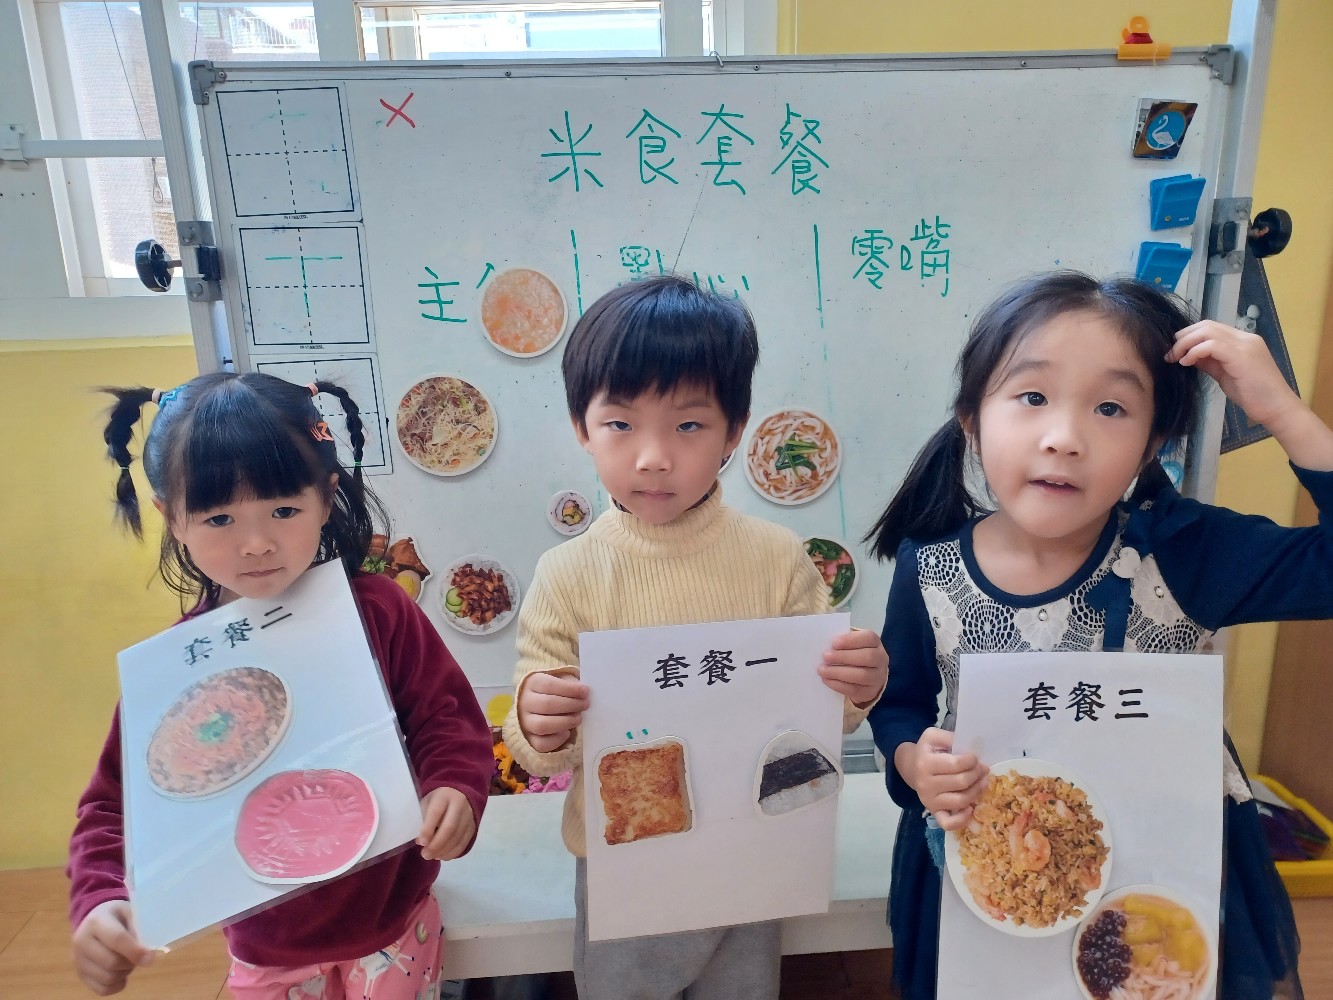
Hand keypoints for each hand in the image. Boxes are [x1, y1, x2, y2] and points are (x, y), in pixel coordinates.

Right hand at [71, 900, 154, 995]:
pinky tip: (121, 973)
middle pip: (111, 962)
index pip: (116, 939)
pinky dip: (117, 985)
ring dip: (125, 973)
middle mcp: (82, 941)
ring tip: (128, 961)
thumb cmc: (118, 916)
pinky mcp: (80, 974)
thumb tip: (146, 952)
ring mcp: (78, 960)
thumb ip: (138, 929)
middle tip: (139, 956)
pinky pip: (102, 989)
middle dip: (131, 962)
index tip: (151, 958)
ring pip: (107, 978)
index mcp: (96, 921)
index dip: (135, 951)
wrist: (95, 919)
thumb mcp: (130, 912)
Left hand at [417, 786, 476, 860]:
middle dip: (437, 844)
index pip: (436, 812)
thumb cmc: (437, 800)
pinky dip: (452, 853)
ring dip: (443, 851)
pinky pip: (464, 843)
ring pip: (458, 837)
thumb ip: (422, 820)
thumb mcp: (427, 803)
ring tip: (431, 856)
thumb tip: (421, 842)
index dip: (428, 829)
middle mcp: (460, 804)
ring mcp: (469, 816)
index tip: (421, 842)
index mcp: (444, 796)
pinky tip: (442, 856)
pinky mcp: (473, 827)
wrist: (459, 794)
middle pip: (450, 827)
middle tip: (425, 854)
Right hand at [516, 670, 589, 752]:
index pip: (548, 685)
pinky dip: (557, 740)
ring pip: (542, 725)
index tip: (585, 692)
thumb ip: (570, 684)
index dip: (569, 689)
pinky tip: (567, 733)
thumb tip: (583, 693)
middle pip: (546, 704)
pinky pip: (541, 744)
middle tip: (585, 705)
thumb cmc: (554, 691)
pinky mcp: (529, 739)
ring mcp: (525, 722)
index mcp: (531, 683)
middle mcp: (524, 702)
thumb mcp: (560, 680)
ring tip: (578, 718)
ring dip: (565, 722)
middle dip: (571, 705)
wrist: (538, 705)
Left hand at [818, 628, 888, 706]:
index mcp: (875, 642)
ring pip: (862, 675)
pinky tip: (826, 680)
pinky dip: (838, 685)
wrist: (867, 676)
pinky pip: (855, 690)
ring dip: (839, 672)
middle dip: (844, 657)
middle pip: (867, 657)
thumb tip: (825, 646)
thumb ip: (842, 643)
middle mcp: (881, 659)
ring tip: (822, 670)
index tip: (834, 642)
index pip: (868, 638)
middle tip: (825, 656)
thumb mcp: (851, 644)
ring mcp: (878, 677)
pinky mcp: (870, 692)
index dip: (851, 640)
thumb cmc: (854, 654)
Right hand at [897, 728, 988, 831]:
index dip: (972, 760)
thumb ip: (950, 737)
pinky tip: (971, 808)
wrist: (911, 768)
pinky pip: (948, 823)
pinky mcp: (934, 812)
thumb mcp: (933, 737)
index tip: (975, 757)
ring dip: (977, 791)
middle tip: (983, 769)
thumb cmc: (927, 752)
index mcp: (925, 763)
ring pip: (960, 801)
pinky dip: (962, 819)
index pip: (956, 764)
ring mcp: (929, 801)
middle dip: (977, 774)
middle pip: (961, 782)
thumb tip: (971, 745)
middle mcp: (926, 784)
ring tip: (983, 782)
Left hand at [1167, 320, 1299, 427]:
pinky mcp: (1241, 356)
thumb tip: (1188, 355)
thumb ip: (1210, 362)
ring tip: (1175, 358)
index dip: (1189, 336)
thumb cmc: (1253, 395)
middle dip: (1184, 337)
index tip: (1175, 351)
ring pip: (1207, 331)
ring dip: (1186, 343)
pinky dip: (1195, 351)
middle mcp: (1245, 338)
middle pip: (1207, 325)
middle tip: (1170, 353)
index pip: (1211, 327)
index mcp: (1242, 340)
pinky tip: (1186, 362)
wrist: (1276, 408)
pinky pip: (1211, 345)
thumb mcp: (1225, 374)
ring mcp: (1245, 345)